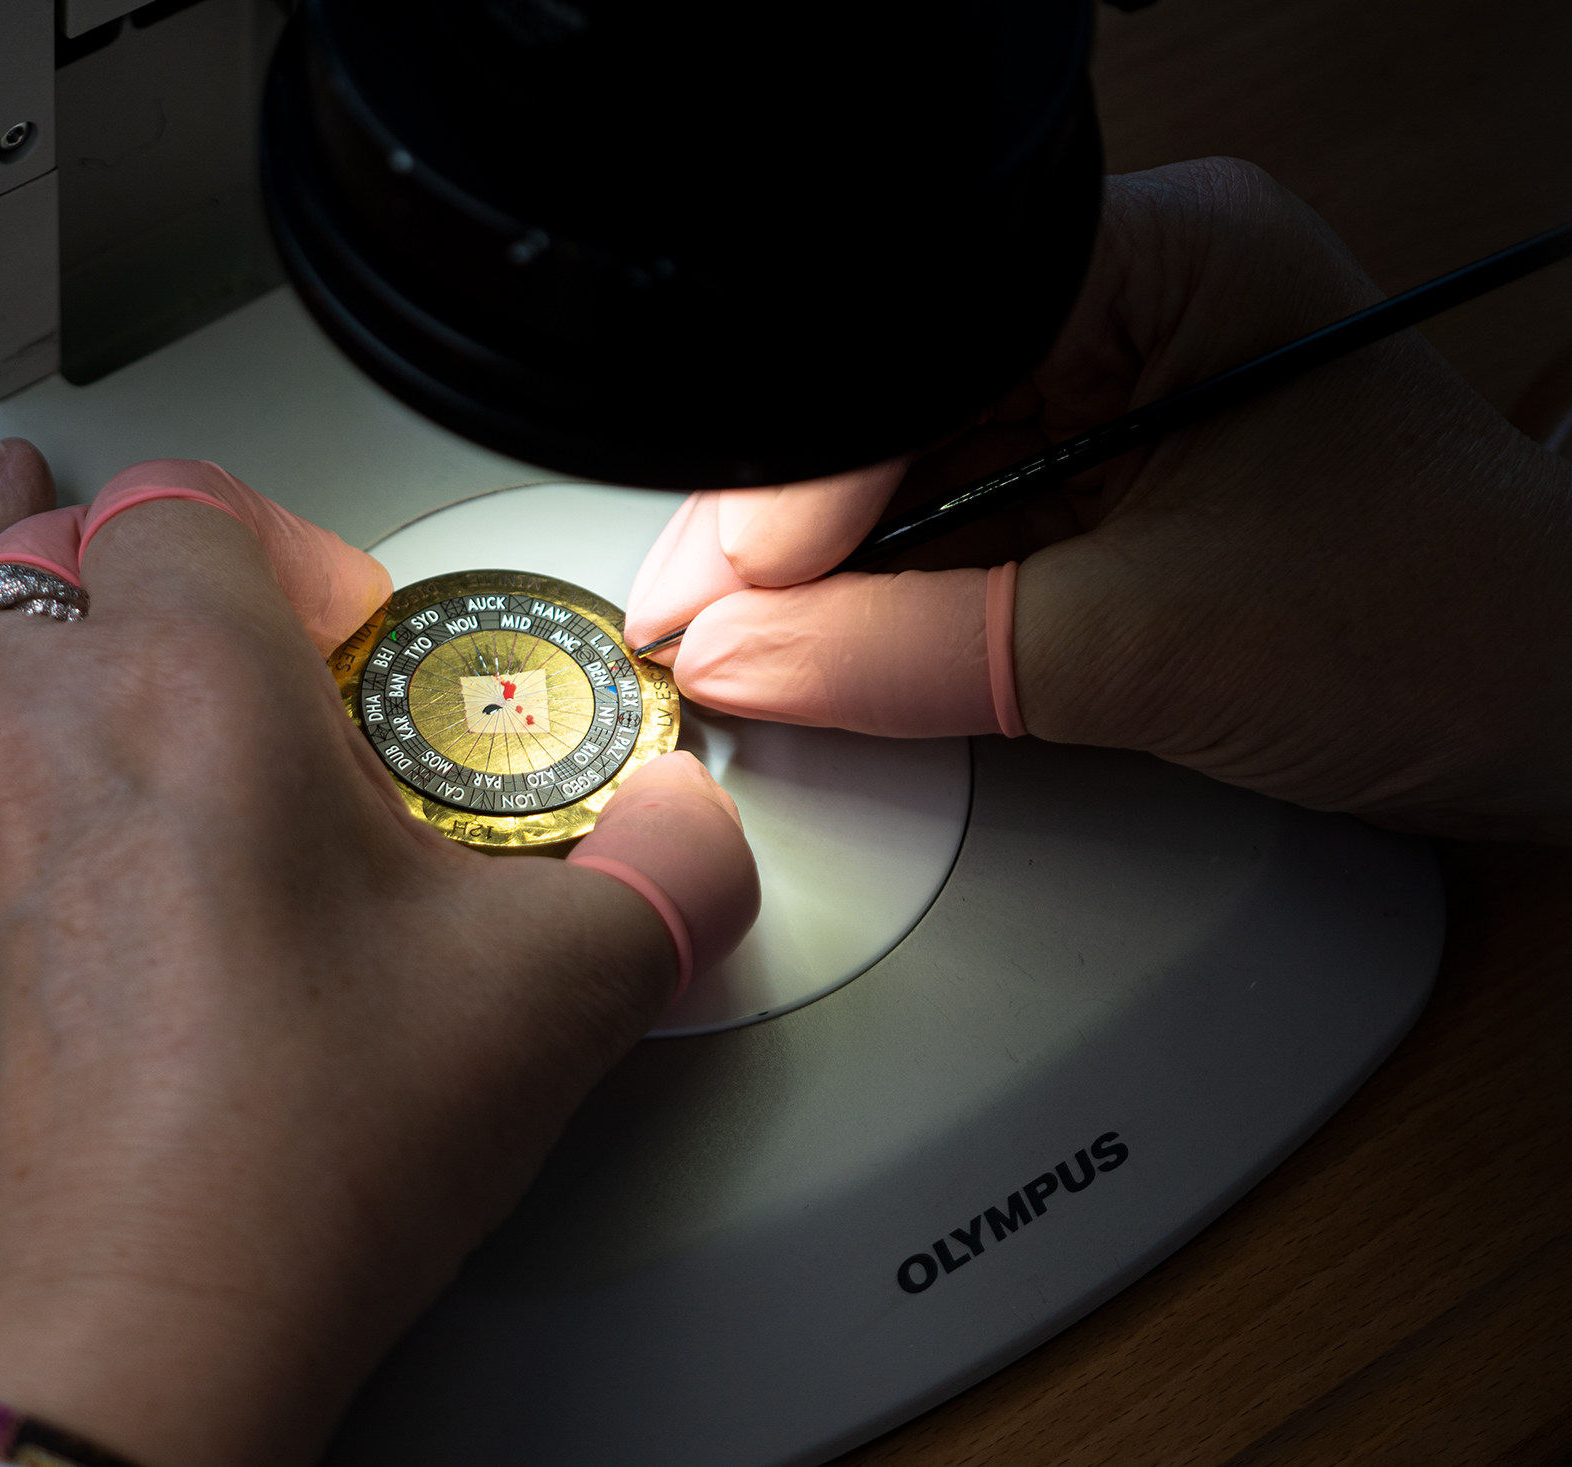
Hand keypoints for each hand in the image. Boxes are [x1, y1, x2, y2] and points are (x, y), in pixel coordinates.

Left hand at [0, 443, 755, 1466]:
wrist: (138, 1341)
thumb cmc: (305, 1160)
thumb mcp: (554, 994)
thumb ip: (666, 872)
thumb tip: (697, 828)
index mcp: (197, 695)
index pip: (196, 507)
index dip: (286, 539)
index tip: (351, 637)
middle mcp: (46, 737)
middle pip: (50, 554)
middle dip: (128, 536)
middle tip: (184, 560)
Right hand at [623, 158, 1571, 840]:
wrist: (1560, 704)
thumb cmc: (1445, 627)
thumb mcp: (1141, 647)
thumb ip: (912, 656)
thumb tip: (742, 661)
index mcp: (1159, 259)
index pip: (908, 344)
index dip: (797, 475)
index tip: (718, 590)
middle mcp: (1127, 300)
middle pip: (887, 403)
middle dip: (792, 532)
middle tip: (699, 633)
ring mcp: (1113, 383)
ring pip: (909, 468)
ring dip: (833, 572)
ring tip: (755, 655)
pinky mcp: (1105, 466)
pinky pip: (956, 520)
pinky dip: (893, 595)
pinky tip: (834, 647)